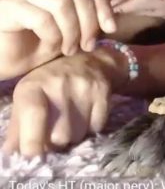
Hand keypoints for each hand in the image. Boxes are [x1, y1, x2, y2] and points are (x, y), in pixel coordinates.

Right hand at [0, 0, 116, 77]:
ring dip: (72, 33)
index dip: (105, 7)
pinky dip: (54, 37)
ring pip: (63, 4)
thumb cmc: (43, 40)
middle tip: (87, 45)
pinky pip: (43, 19)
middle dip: (90, 22)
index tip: (110, 29)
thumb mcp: (78, 21)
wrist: (9, 60)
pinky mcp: (8, 5)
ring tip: (69, 49)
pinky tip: (51, 47)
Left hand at [1, 50, 124, 156]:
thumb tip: (10, 151)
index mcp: (33, 86)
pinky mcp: (103, 92)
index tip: (33, 155)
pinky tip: (86, 114)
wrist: (89, 61)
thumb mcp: (28, 97)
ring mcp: (84, 87)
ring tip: (71, 121)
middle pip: (59, 135)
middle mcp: (59, 84)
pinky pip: (97, 127)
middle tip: (55, 131)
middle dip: (56, 141)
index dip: (32, 140)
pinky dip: (91, 127)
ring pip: (79, 134)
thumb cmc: (50, 83)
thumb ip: (18, 125)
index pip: (33, 114)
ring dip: (74, 135)